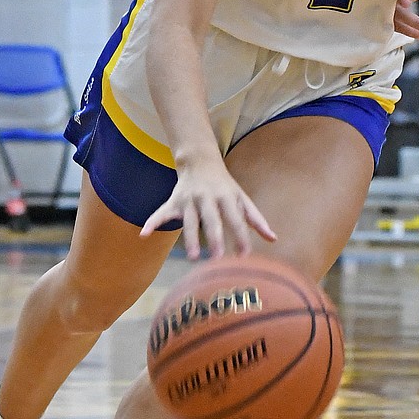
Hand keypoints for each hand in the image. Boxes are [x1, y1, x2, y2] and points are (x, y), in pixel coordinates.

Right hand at [140, 157, 275, 259]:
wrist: (200, 161)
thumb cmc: (226, 186)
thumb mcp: (242, 199)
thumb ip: (256, 219)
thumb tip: (274, 239)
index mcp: (227, 197)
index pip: (236, 219)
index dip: (241, 236)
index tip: (244, 255)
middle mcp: (208, 198)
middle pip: (212, 219)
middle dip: (214, 237)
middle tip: (217, 257)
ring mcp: (189, 200)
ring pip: (189, 220)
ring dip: (189, 237)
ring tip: (192, 257)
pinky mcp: (174, 201)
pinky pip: (161, 212)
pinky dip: (152, 222)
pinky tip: (144, 234)